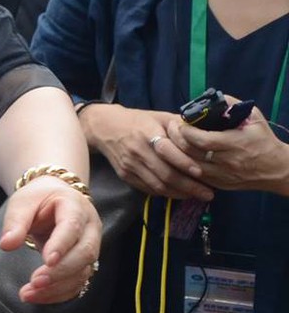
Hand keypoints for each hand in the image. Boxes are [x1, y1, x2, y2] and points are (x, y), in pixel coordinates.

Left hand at [0, 176, 101, 303]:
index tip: (47, 260)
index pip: (73, 226)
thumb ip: (15, 222)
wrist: (55, 199)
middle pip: (85, 253)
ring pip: (83, 272)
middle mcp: (90, 228)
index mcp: (76, 206)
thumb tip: (6, 245)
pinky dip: (58, 293)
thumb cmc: (38, 199)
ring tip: (28, 293)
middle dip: (61, 271)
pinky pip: (78, 283)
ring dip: (57, 287)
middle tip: (35, 281)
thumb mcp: (23, 202)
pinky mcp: (84, 264)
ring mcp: (91, 247)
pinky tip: (37, 296)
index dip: (62, 244)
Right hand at [81, 103, 211, 200]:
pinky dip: (166, 194)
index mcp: (147, 132)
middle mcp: (137, 151)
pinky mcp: (125, 175)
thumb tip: (205, 135)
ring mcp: (130, 165)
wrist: (104, 127)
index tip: (202, 172)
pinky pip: (149, 189)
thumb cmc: (138, 120)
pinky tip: (179, 193)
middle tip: (208, 193)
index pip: (167, 151)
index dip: (184, 163)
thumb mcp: (159, 116)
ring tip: (197, 195)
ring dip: (180, 193)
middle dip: (189, 186)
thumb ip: (180, 126)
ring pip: (158, 186)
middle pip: (165, 174)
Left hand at [172, 108, 288, 196]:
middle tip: (170, 128)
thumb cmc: (264, 140)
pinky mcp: (220, 185)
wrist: (278, 169)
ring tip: (171, 140)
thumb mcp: (254, 117)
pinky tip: (179, 155)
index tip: (178, 122)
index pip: (201, 140)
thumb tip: (212, 98)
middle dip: (175, 139)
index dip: (185, 131)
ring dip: (176, 153)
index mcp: (235, 144)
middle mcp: (227, 162)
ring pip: (189, 166)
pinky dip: (184, 165)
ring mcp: (223, 176)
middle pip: (191, 153)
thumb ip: (233, 104)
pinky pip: (195, 176)